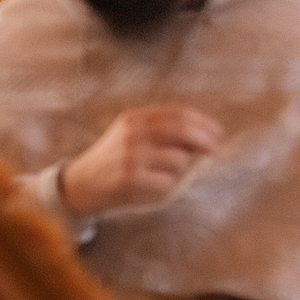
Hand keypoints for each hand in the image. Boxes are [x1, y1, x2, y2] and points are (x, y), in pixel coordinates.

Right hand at [58, 105, 224, 214]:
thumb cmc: (113, 159)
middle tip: (214, 149)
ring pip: (178, 160)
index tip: (218, 132)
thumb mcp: (131, 134)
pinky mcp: (132, 179)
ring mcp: (132, 156)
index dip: (202, 122)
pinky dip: (167, 186)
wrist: (81, 183)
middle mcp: (133, 133)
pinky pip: (168, 182)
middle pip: (182, 131)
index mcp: (135, 118)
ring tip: (161, 173)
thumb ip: (160, 129)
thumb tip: (202, 134)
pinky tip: (152, 185)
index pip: (177, 114)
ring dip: (179, 169)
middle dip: (204, 140)